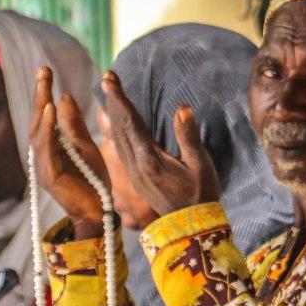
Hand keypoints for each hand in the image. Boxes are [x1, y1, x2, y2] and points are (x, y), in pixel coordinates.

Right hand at [29, 67, 108, 235]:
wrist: (98, 211)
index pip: (44, 116)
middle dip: (39, 95)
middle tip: (43, 70)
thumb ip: (74, 124)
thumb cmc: (92, 181)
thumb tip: (64, 96)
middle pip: (37, 121)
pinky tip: (50, 112)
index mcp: (50, 147)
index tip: (46, 70)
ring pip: (38, 133)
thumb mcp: (86, 145)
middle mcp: (42, 155)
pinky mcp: (50, 176)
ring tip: (45, 88)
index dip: (43, 93)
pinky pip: (46, 149)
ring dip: (40, 109)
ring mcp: (43, 166)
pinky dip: (47, 129)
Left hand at [100, 70, 219, 214]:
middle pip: (119, 127)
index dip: (119, 98)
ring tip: (108, 95)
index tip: (109, 79)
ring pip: (117, 138)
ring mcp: (133, 174)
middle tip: (106, 78)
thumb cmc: (200, 195)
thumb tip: (182, 108)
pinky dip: (115, 131)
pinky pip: (120, 150)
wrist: (190, 227)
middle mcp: (136, 165)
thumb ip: (188, 136)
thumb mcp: (200, 165)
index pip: (130, 122)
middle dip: (112, 101)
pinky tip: (113, 125)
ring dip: (112, 115)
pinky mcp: (135, 179)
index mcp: (150, 160)